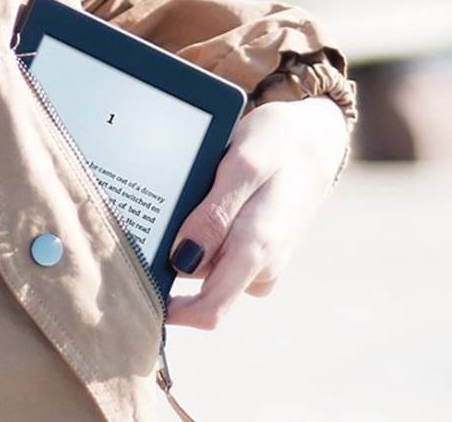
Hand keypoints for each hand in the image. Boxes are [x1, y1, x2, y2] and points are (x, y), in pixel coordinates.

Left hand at [165, 95, 347, 328]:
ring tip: (190, 191)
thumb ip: (214, 214)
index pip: (208, 310)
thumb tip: (181, 260)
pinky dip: (197, 231)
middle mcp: (259, 268)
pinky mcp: (253, 254)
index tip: (134, 283)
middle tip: (158, 208)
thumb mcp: (245, 163)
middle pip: (193, 284)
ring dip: (183, 237)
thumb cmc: (280, 144)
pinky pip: (212, 253)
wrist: (317, 140)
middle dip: (167, 254)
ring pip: (199, 266)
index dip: (170, 310)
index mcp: (256, 250)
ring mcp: (257, 264)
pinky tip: (201, 200)